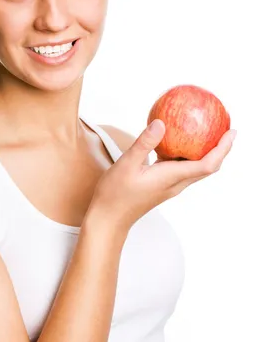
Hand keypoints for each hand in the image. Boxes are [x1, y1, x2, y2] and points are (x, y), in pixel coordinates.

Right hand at [88, 119, 235, 233]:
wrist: (109, 219)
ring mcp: (169, 186)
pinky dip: (185, 154)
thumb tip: (160, 122)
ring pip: (195, 168)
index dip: (223, 149)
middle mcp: (175, 183)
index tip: (231, 132)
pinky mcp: (161, 185)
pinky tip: (175, 141)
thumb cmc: (115, 194)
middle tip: (226, 128)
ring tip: (206, 132)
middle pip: (208, 167)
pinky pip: (180, 167)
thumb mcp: (126, 164)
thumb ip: (144, 143)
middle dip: (221, 149)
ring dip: (205, 152)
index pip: (207, 164)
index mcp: (172, 178)